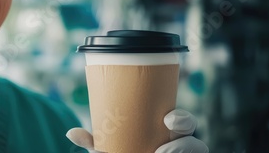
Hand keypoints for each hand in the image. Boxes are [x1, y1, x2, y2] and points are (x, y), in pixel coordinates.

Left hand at [66, 109, 208, 152]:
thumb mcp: (108, 151)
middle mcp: (179, 144)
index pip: (181, 121)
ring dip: (181, 151)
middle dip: (184, 138)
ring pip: (198, 149)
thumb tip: (70, 132)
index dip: (181, 118)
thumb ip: (94, 144)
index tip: (167, 120)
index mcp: (164, 130)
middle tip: (163, 147)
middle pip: (193, 135)